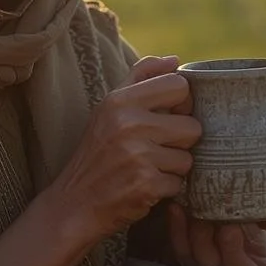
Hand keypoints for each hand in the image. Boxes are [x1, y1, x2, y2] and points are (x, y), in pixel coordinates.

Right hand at [47, 55, 199, 242]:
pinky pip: (179, 183)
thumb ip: (141, 77)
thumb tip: (175, 60)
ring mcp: (138, 155)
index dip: (182, 104)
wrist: (73, 205)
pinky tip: (142, 187)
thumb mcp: (109, 109)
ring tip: (146, 169)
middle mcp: (128, 124)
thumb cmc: (96, 154)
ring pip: (188, 158)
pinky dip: (165, 190)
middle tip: (155, 150)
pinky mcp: (146, 185)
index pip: (179, 85)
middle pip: (192, 126)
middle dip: (180, 142)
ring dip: (172, 168)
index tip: (169, 116)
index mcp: (120, 101)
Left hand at [164, 202, 265, 265]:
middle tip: (209, 207)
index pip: (237, 264)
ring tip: (190, 202)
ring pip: (192, 253)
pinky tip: (175, 208)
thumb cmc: (258, 242)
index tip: (231, 225)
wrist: (246, 260)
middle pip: (209, 258)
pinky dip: (176, 228)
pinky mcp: (185, 259)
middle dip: (207, 233)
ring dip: (189, 227)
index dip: (232, 245)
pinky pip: (178, 248)